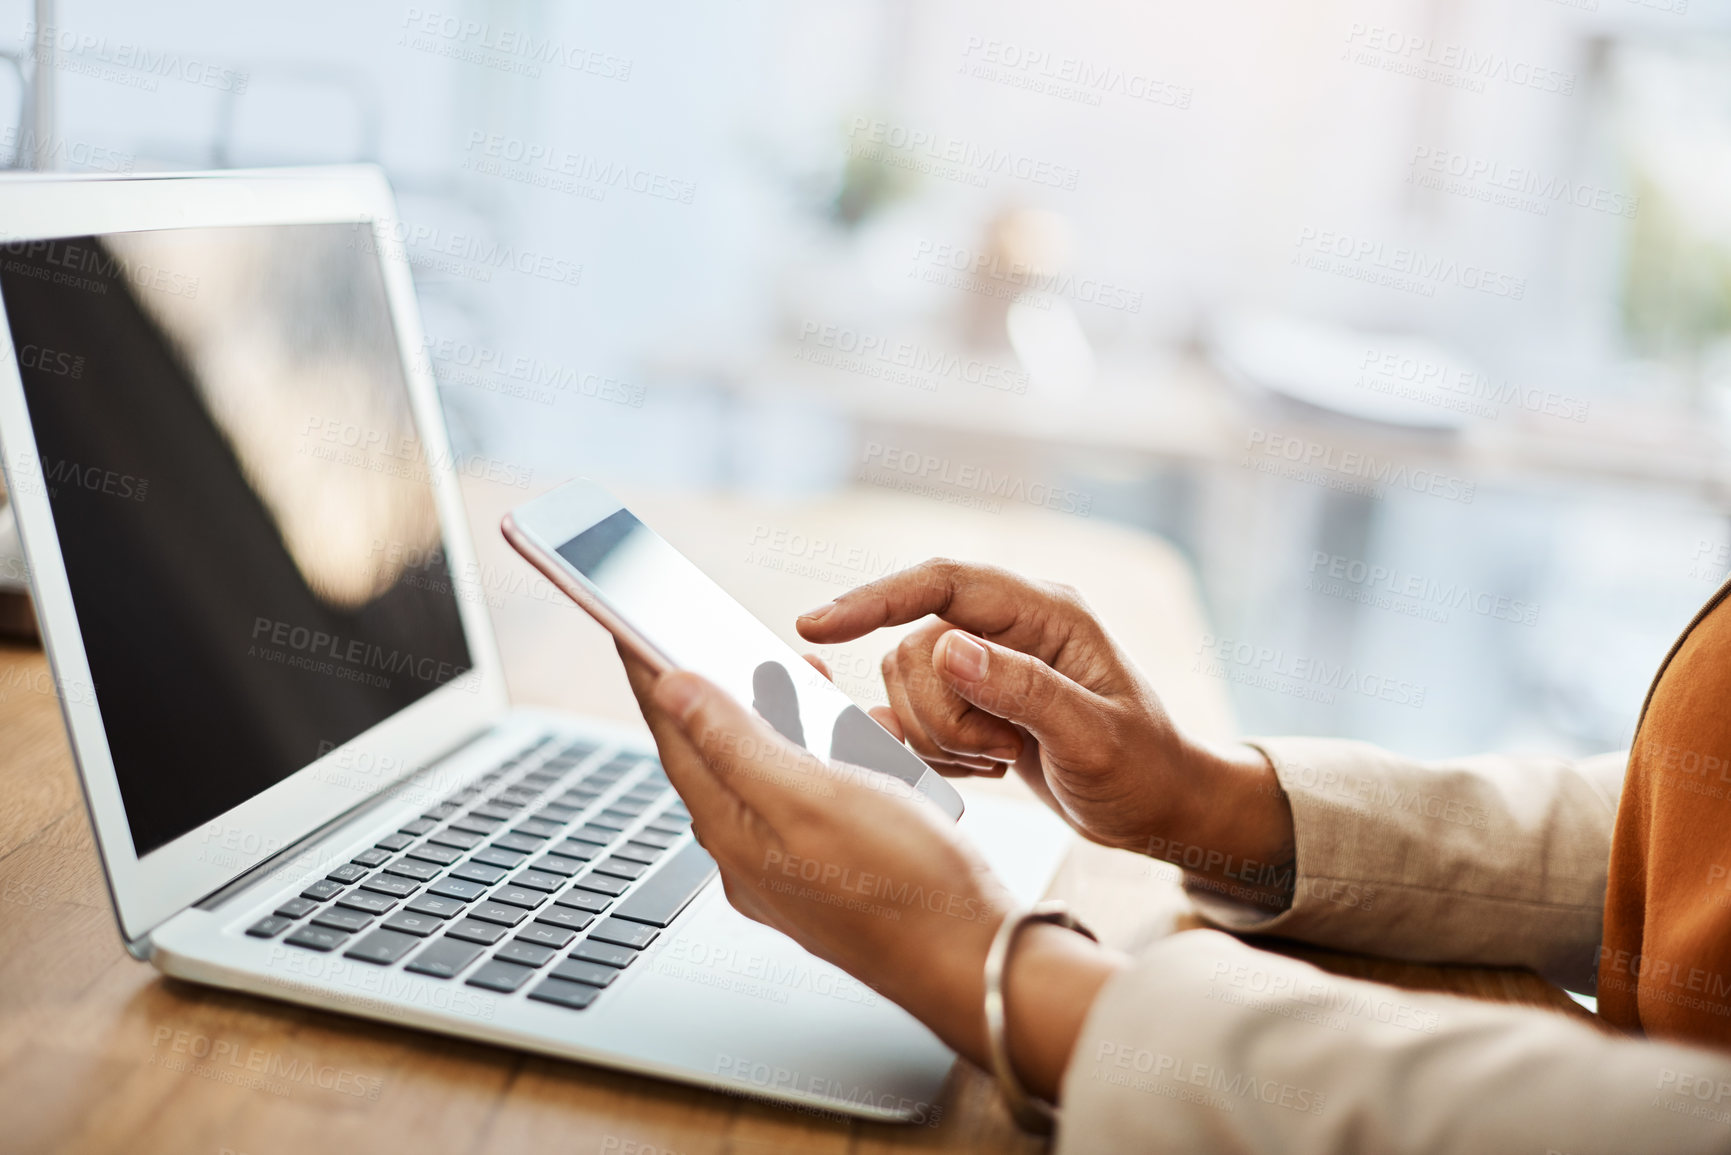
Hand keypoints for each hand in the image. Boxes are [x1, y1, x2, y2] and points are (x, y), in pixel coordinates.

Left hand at [617, 643, 1121, 1099]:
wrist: (973, 961)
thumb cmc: (904, 885)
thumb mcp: (812, 795)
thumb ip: (735, 742)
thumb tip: (671, 689)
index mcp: (732, 829)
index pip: (672, 734)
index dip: (649, 672)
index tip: (627, 622)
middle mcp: (748, 851)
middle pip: (708, 753)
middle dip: (712, 689)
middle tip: (715, 635)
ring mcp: (786, 867)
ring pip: (759, 774)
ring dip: (771, 719)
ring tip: (795, 678)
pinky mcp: (828, 872)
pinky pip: (802, 798)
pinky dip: (812, 756)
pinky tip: (844, 745)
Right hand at [796, 560, 1294, 894]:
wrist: (1160, 808)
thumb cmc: (1144, 770)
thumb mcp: (1094, 737)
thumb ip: (1024, 689)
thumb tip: (946, 648)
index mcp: (1044, 613)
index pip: (941, 584)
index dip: (875, 599)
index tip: (818, 625)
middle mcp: (1009, 627)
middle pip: (914, 648)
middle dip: (938, 713)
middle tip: (998, 751)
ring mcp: (987, 663)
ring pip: (906, 687)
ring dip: (940, 737)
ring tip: (1001, 759)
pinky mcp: (972, 700)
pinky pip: (913, 718)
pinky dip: (934, 751)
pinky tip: (984, 766)